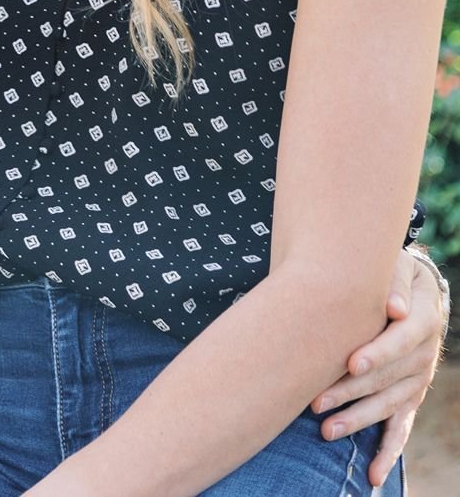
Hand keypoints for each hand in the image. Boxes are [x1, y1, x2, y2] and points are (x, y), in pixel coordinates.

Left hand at [311, 247, 444, 487]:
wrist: (411, 288)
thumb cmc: (392, 273)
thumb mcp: (396, 266)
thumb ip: (393, 283)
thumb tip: (393, 307)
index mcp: (424, 319)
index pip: (401, 340)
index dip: (378, 353)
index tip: (351, 363)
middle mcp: (425, 354)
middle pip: (389, 379)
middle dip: (352, 392)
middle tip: (317, 402)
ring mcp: (418, 380)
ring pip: (389, 405)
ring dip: (358, 420)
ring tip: (326, 430)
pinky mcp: (409, 397)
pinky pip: (400, 427)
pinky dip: (387, 451)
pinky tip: (374, 476)